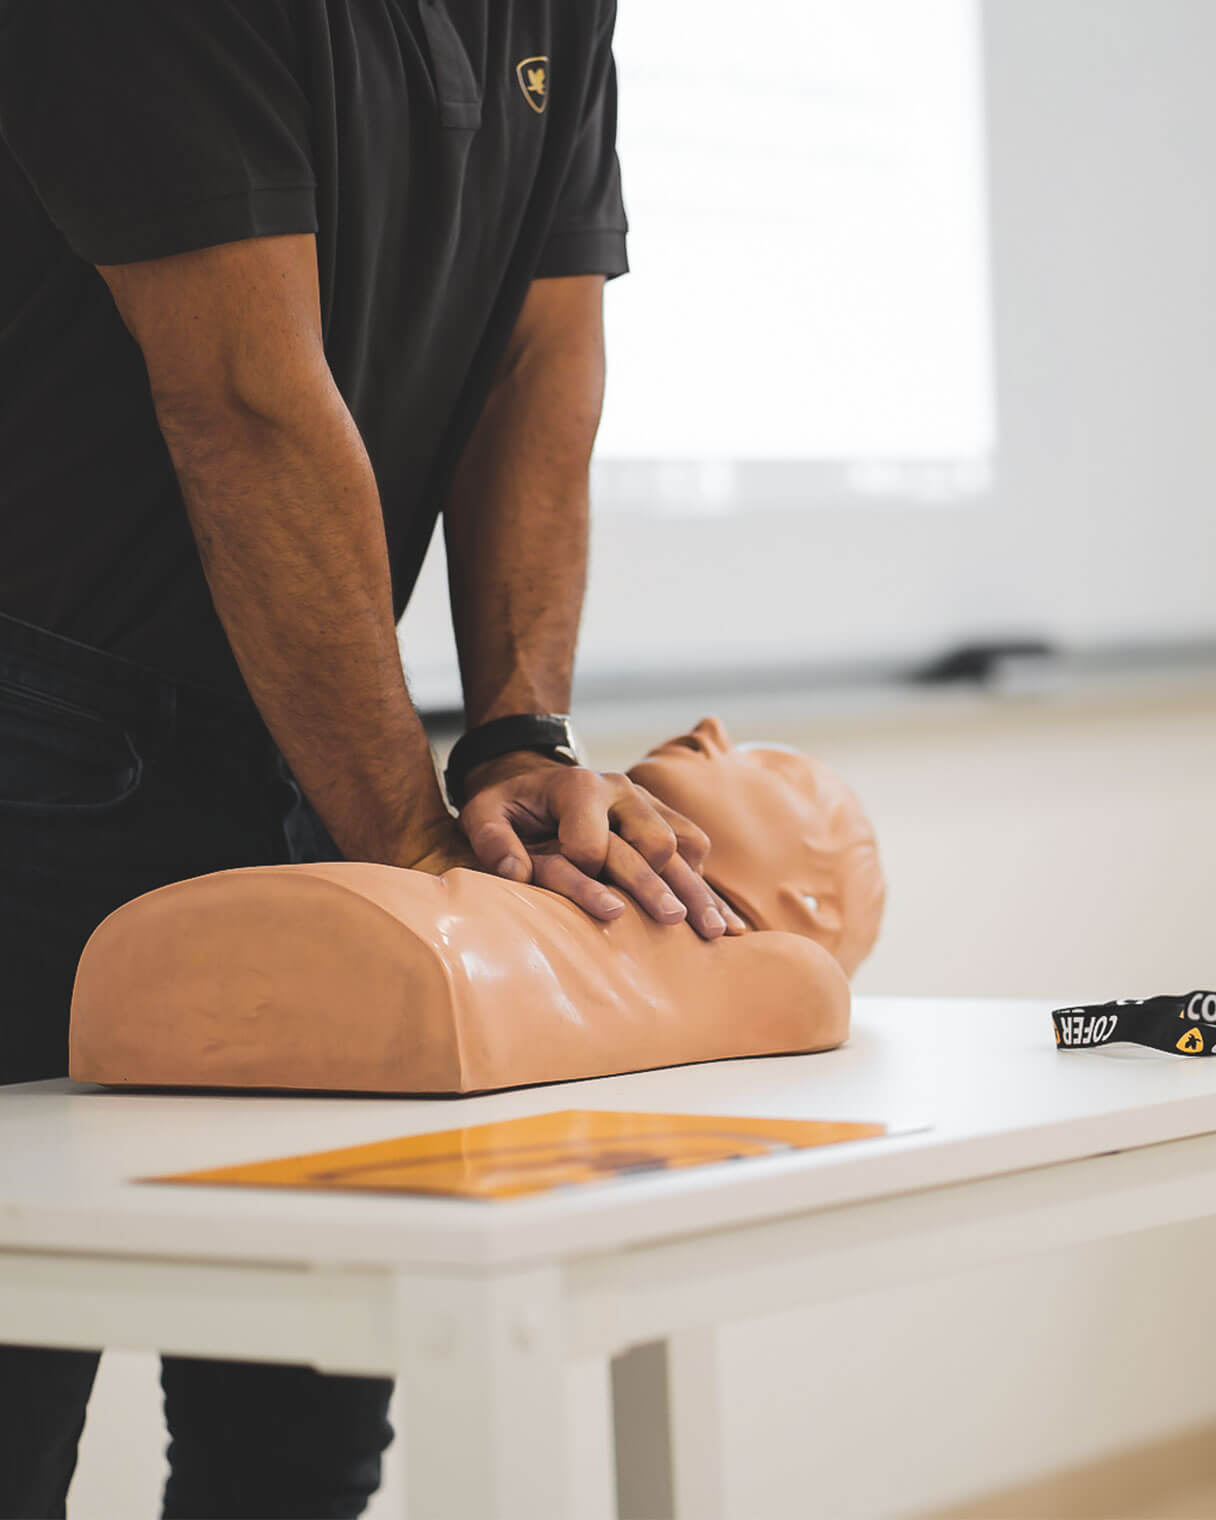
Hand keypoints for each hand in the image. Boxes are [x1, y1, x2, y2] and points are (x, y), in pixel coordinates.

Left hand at [455, 752, 747, 939]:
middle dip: (660, 886)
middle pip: (654, 840)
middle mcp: (619, 789)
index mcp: (577, 786)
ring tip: (715, 931)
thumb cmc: (509, 806)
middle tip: (672, 922)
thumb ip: (493, 842)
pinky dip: (708, 882)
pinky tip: (726, 919)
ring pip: (685, 844)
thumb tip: (518, 873)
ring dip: (698, 889)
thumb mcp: (483, 814)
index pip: (592, 843)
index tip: (591, 908)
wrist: (534, 780)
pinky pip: (695, 844)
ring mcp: (645, 802)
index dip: (584, 877)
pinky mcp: (661, 815)